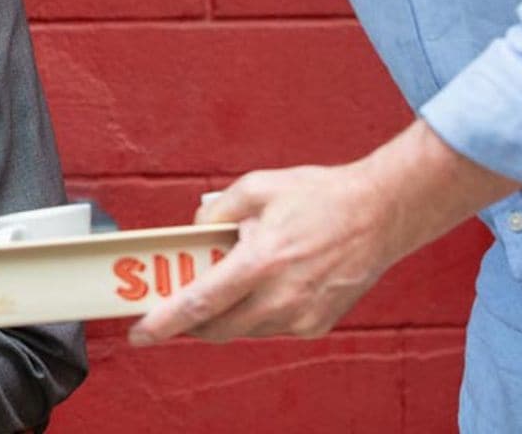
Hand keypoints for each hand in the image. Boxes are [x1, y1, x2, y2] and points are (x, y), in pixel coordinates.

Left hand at [128, 162, 398, 344]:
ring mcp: (301, 316)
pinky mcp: (316, 324)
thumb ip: (217, 210)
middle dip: (188, 322)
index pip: (200, 303)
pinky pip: (270, 328)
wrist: (381, 213)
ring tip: (225, 283)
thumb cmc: (321, 197)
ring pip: (243, 330)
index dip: (165, 323)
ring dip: (224, 315)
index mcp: (261, 262)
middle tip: (172, 307)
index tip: (140, 333)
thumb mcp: (257, 187)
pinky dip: (256, 313)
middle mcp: (281, 297)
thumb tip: (197, 228)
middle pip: (216, 327)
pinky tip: (262, 286)